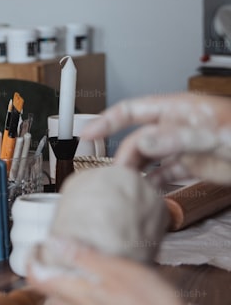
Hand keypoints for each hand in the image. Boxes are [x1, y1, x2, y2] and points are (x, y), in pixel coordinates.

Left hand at [28, 239, 230, 304]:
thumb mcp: (120, 271)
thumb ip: (84, 258)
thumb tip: (53, 242)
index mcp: (79, 296)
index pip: (38, 281)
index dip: (31, 264)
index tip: (34, 250)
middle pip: (52, 297)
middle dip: (47, 278)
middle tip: (54, 261)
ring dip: (65, 295)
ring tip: (76, 278)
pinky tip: (103, 304)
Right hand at [82, 93, 230, 183]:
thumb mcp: (218, 136)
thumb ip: (179, 138)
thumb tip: (142, 141)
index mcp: (180, 109)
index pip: (133, 110)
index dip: (107, 121)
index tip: (87, 134)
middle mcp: (178, 127)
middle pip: (137, 140)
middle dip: (124, 157)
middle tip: (116, 178)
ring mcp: (186, 147)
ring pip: (149, 159)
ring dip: (137, 173)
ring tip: (128, 188)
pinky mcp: (195, 167)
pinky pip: (165, 175)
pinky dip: (153, 185)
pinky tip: (146, 195)